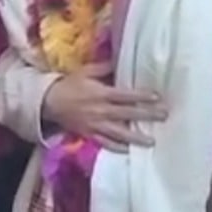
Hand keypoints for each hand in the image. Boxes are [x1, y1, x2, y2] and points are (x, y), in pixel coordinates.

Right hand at [41, 62, 167, 152]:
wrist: (48, 102)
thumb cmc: (70, 84)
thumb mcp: (86, 71)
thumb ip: (104, 68)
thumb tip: (120, 60)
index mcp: (101, 93)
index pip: (125, 95)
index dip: (141, 96)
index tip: (157, 97)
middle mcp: (101, 110)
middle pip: (127, 113)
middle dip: (146, 115)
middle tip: (164, 115)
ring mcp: (95, 125)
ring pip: (119, 133)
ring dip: (136, 137)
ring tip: (151, 141)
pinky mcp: (89, 135)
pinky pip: (105, 143)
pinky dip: (117, 148)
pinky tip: (129, 151)